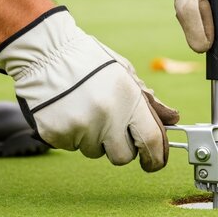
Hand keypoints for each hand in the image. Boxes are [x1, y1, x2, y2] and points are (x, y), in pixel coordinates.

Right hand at [0, 7, 179, 171]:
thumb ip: (148, 101)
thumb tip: (172, 119)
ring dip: (95, 140)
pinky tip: (69, 112)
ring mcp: (80, 127)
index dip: (156, 158)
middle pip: (123, 156)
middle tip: (111, 127)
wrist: (45, 52)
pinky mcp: (57, 134)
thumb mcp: (125, 73)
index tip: (154, 163)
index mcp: (129, 100)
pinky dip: (73, 135)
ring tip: (86, 110)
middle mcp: (107, 116)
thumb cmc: (90, 61)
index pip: (151, 141)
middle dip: (121, 148)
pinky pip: (72, 147)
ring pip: (95, 152)